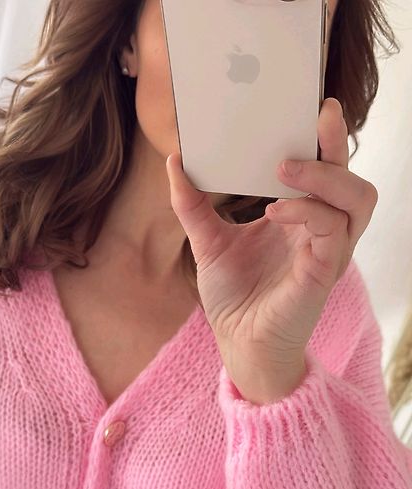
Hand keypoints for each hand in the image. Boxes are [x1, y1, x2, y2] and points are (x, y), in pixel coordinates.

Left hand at [166, 97, 378, 393]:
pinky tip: (274, 211)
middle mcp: (321, 230)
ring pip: (356, 199)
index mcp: (300, 218)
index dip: (326, 139)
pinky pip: (331, 230)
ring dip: (325, 176)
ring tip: (284, 169)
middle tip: (317, 115)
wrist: (237, 341)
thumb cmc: (233, 296)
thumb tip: (175, 159)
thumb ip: (193, 203)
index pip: (324, 171)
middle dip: (337, 144)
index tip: (313, 105)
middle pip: (351, 177)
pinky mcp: (323, 271)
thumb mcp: (207, 241)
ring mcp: (327, 251)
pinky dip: (306, 212)